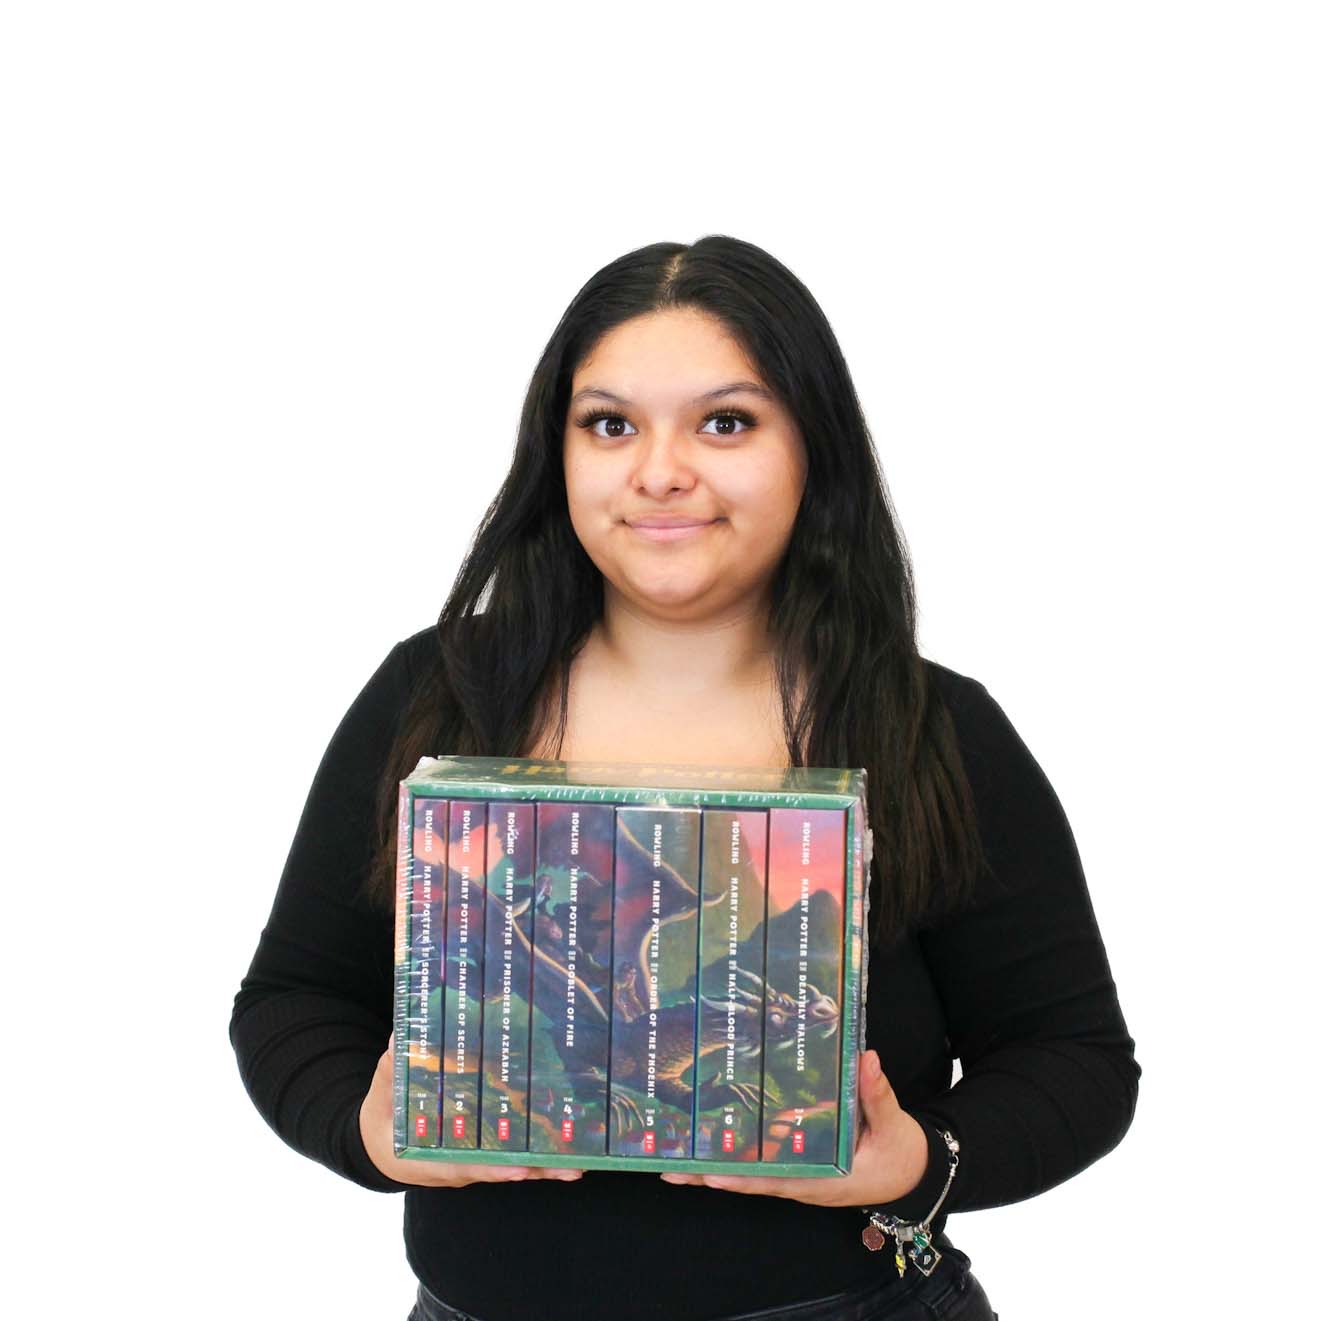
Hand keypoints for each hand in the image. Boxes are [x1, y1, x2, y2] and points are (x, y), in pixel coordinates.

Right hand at [359, 1033, 582, 1187]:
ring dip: (546, 1163)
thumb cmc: (384, 1119)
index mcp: (433, 1158)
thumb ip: (393, 1071)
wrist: (384, 1144)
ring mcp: (476, 1159)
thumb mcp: (382, 1097)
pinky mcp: (487, 1149)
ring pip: (515, 1164)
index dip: (492, 1168)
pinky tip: (565, 1141)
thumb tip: (401, 1039)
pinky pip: (514, 1151)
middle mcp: (461, 1163)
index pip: (465, 1165)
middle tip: (572, 1166)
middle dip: (536, 1169)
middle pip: (503, 1169)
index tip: (517, 1169)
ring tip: (580, 1160)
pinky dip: (537, 1149)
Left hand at [658, 1050, 927, 1206]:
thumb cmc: (901, 1155)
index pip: (777, 1180)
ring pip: (750, 1169)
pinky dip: (736, 1148)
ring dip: (713, 1162)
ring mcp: (797, 1170)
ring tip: (674, 1153)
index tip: (711, 1174)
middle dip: (710, 1173)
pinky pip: (762, 1155)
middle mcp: (802, 1179)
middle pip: (750, 1179)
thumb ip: (877, 1096)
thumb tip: (866, 1059)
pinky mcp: (797, 1156)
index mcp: (824, 1179)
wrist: (912, 1172)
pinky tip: (710, 1135)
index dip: (744, 1178)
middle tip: (670, 1165)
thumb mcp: (894, 1127)